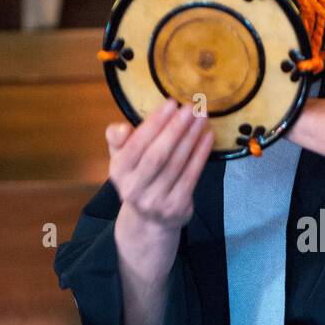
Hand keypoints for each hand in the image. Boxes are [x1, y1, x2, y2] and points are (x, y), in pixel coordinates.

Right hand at [106, 97, 214, 232]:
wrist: (148, 221)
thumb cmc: (137, 178)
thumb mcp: (120, 158)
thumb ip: (117, 139)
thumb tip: (122, 128)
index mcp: (119, 171)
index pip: (136, 144)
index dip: (155, 123)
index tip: (171, 103)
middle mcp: (134, 188)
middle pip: (158, 155)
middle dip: (176, 129)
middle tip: (190, 108)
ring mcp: (156, 200)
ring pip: (176, 164)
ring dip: (191, 138)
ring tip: (201, 118)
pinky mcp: (176, 207)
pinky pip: (191, 176)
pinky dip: (200, 155)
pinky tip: (207, 137)